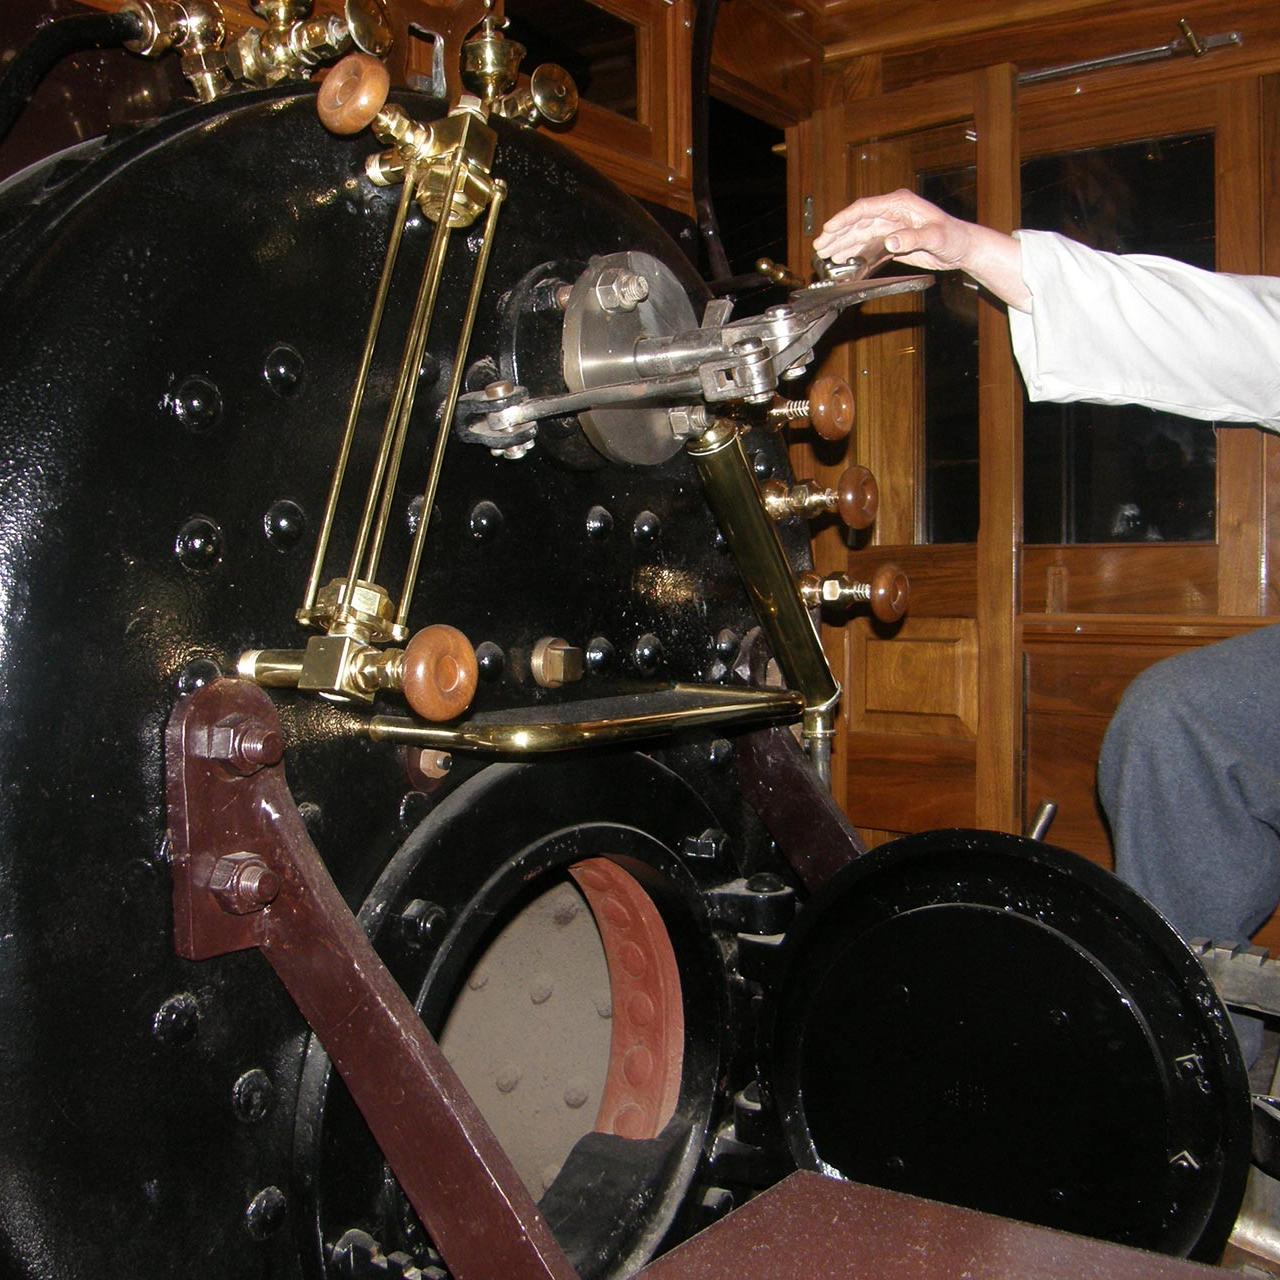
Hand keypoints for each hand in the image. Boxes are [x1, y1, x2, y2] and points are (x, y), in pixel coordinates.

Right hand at [813, 189, 975, 272]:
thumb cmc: (954, 238)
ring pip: (860, 234)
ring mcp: (892, 226)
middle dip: (837, 233)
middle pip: (858, 221)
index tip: (828, 229)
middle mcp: (893, 212)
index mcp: (900, 204)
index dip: (844, 219)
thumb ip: (912, 238)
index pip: (865, 209)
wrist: (963, 248)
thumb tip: (889, 241)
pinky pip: (869, 245)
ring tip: (825, 254)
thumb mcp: (935, 237)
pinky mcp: (893, 240)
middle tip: (819, 246)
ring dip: (842, 243)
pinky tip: (843, 258)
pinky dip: (855, 252)